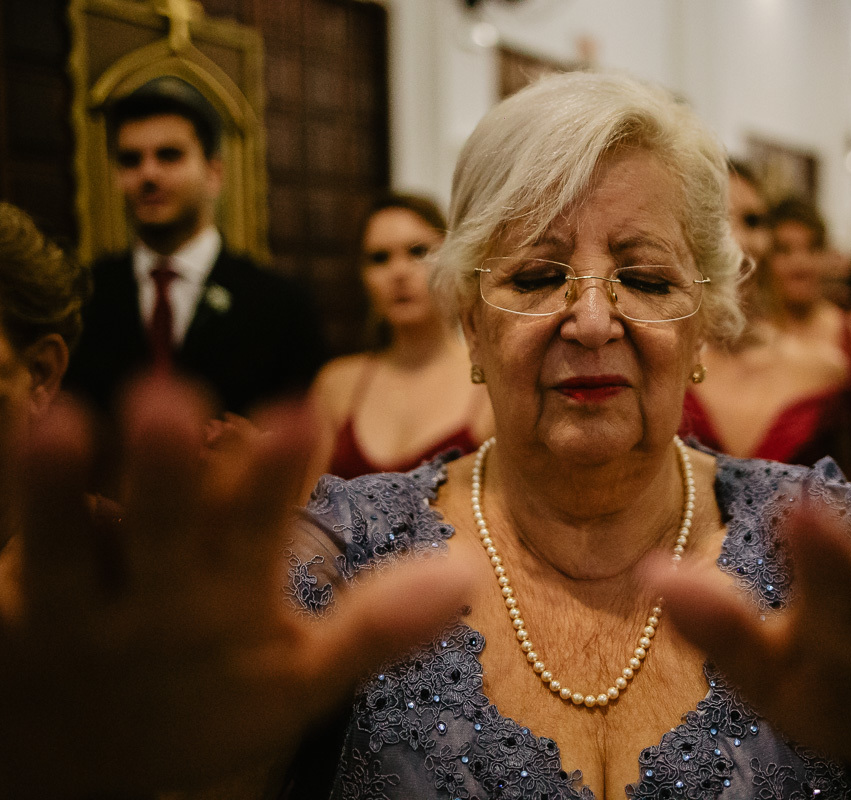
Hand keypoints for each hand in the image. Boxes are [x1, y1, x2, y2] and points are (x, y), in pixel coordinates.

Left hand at [0, 377, 472, 796]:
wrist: (82, 784)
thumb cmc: (205, 711)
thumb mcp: (302, 683)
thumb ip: (377, 625)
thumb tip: (466, 568)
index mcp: (230, 610)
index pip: (263, 534)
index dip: (281, 477)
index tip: (302, 414)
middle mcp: (152, 607)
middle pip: (163, 528)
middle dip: (170, 470)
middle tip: (168, 402)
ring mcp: (68, 615)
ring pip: (62, 544)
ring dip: (56, 489)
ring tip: (57, 422)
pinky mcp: (3, 621)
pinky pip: (2, 557)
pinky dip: (3, 509)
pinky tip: (9, 430)